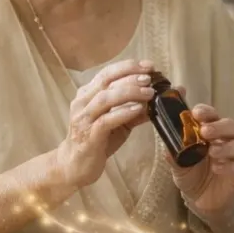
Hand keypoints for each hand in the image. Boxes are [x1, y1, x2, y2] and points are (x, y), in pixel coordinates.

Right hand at [58, 60, 156, 188]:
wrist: (74, 166)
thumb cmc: (97, 141)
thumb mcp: (119, 123)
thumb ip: (134, 110)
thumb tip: (159, 100)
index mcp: (88, 94)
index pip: (107, 73)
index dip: (128, 67)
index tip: (149, 66)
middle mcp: (83, 103)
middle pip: (106, 81)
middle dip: (130, 76)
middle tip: (150, 77)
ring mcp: (84, 119)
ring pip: (105, 98)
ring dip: (129, 92)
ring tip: (149, 92)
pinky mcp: (89, 136)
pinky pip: (106, 120)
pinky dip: (123, 113)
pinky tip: (138, 109)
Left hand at [169, 103, 233, 217]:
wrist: (202, 202)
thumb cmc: (193, 176)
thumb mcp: (179, 165)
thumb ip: (173, 154)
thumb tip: (165, 143)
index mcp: (211, 134)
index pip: (212, 116)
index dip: (206, 112)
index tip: (196, 113)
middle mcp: (226, 142)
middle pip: (230, 126)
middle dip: (218, 126)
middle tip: (205, 131)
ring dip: (224, 146)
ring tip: (211, 152)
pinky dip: (229, 166)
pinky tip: (217, 168)